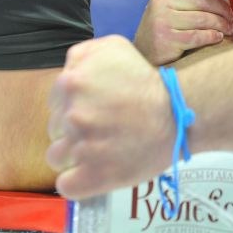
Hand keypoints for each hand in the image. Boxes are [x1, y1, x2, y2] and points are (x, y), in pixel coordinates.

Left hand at [46, 36, 173, 198]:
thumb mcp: (113, 47)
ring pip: (56, 157)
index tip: (95, 111)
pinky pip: (66, 185)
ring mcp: (80, 146)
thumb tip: (68, 72)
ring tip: (100, 151)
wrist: (177, 114)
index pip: (54, 102)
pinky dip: (78, 182)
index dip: (72, 107)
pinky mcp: (91, 176)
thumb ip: (82, 55)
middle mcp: (70, 113)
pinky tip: (94, 173)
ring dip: (74, 156)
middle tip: (102, 129)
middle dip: (73, 130)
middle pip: (54, 129)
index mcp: (70, 82)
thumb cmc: (146, 82)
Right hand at [134, 0, 232, 64]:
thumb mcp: (173, 5)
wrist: (145, 55)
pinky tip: (218, 38)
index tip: (225, 1)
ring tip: (229, 29)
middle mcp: (160, 1)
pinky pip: (198, 36)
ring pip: (203, 18)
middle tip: (231, 18)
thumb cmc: (164, 28)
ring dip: (221, 24)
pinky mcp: (166, 39)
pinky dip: (212, 36)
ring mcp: (161, 20)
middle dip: (222, 9)